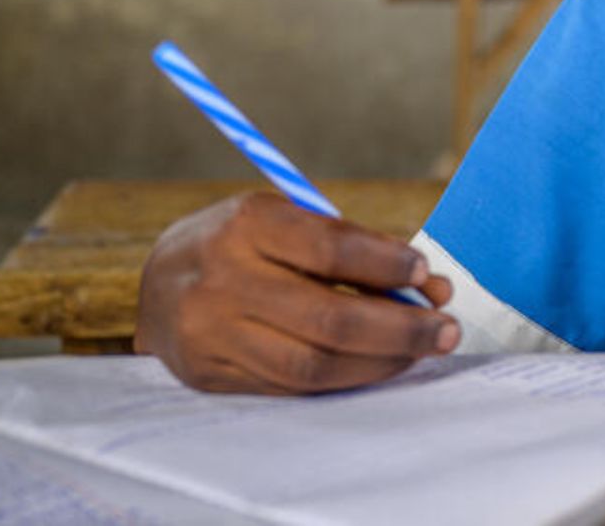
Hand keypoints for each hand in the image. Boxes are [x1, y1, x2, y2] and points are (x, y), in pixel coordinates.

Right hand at [134, 191, 457, 392]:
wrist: (157, 282)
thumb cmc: (243, 242)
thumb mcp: (283, 218)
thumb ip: (350, 246)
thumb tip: (427, 284)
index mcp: (246, 224)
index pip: (328, 249)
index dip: (385, 264)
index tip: (426, 272)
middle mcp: (223, 280)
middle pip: (328, 318)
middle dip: (400, 328)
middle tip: (447, 329)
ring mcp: (213, 334)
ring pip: (313, 364)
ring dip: (380, 362)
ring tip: (422, 349)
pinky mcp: (212, 375)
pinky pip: (292, 387)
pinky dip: (344, 378)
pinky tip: (378, 364)